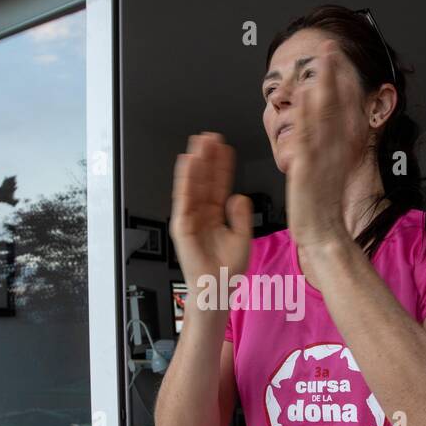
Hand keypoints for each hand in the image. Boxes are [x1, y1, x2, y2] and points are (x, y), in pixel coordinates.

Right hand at [169, 132, 252, 287]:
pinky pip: (184, 198)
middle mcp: (203, 214)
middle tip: (210, 137)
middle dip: (207, 158)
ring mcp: (191, 218)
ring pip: (193, 185)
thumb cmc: (226, 270)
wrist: (216, 289)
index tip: (225, 148)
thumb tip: (238, 196)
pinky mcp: (182, 225)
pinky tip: (188, 164)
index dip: (222, 166)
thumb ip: (242, 216)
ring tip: (199, 144)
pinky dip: (185, 181)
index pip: (219, 184)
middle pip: (205, 180)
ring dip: (195, 163)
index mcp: (217, 215)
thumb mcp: (243, 238)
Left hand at [285, 40, 352, 251]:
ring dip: (323, 86)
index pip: (343, 106)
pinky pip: (308, 138)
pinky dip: (308, 117)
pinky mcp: (307, 168)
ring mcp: (323, 156)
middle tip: (330, 47)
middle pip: (336, 103)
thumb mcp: (331, 166)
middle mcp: (336, 148)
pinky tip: (305, 99)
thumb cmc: (323, 203)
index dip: (340, 79)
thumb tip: (326, 122)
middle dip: (333, 73)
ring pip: (324, 115)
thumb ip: (331, 142)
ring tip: (320, 62)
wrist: (324, 231)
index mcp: (340, 146)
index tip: (336, 55)